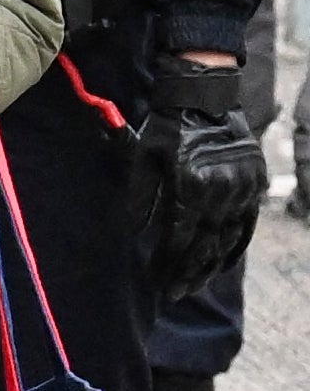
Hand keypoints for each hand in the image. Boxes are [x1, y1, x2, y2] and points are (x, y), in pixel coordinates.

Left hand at [143, 86, 264, 299]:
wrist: (205, 98)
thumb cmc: (167, 127)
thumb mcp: (143, 155)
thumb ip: (141, 195)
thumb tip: (137, 231)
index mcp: (190, 186)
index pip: (178, 236)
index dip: (167, 262)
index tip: (156, 280)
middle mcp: (221, 192)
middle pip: (204, 245)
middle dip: (187, 272)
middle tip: (172, 293)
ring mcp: (242, 191)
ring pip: (226, 240)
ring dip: (209, 267)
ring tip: (193, 285)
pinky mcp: (255, 187)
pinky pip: (246, 227)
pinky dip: (234, 249)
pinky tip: (221, 266)